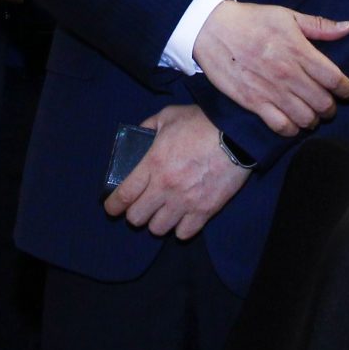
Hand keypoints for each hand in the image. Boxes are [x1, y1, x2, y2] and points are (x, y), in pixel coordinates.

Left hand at [103, 105, 247, 240]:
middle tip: (141, 206)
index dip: (113, 206)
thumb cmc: (201, 122)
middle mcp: (165, 187)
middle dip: (135, 214)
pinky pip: (184, 233)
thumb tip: (138, 136)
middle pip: (137, 218)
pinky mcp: (206, 210)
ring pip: (159, 229)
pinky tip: (182, 218)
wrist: (237, 133)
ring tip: (162, 213)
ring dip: (157, 222)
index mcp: (152, 163)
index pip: (124, 195)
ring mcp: (186, 201)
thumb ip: (148, 126)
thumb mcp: (168, 116)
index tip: (111, 208)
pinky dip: (180, 229)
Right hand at [193, 1, 348, 136]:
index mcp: (299, 50)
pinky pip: (281, 126)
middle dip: (331, 107)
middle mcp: (287, 73)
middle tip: (329, 105)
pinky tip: (292, 123)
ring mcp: (270, 90)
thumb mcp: (286, 15)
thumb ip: (319, 26)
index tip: (348, 92)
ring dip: (313, 120)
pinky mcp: (253, 102)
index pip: (334, 78)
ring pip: (305, 118)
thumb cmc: (251, 20)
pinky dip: (292, 129)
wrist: (210, 29)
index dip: (347, 89)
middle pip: (323, 102)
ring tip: (312, 115)